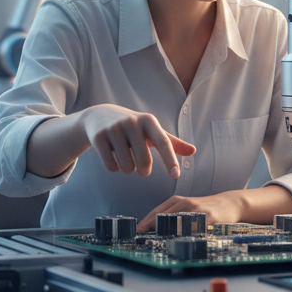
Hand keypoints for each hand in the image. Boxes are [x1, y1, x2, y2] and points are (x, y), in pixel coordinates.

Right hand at [79, 104, 194, 177]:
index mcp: (148, 121)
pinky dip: (114, 168)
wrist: (99, 116)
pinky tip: (112, 157)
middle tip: (143, 170)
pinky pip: (111, 166)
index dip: (170, 160)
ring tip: (126, 159)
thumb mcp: (151, 131)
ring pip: (127, 166)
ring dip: (128, 169)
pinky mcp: (98, 137)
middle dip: (145, 170)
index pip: (163, 142)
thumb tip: (193, 151)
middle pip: (144, 160)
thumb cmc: (133, 127)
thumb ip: (172, 143)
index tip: (176, 175)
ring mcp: (113, 129)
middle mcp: (131, 122)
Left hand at [137, 191, 246, 232]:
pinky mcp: (208, 216)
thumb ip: (173, 215)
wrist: (229, 203)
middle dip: (151, 226)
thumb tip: (155, 228)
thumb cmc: (205, 207)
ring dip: (166, 232)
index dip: (146, 221)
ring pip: (177, 222)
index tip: (137, 230)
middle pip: (164, 216)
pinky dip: (186, 234)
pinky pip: (195, 227)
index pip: (157, 212)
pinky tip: (180, 241)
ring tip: (156, 240)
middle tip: (142, 236)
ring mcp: (196, 209)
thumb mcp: (187, 206)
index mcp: (177, 200)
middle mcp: (185, 203)